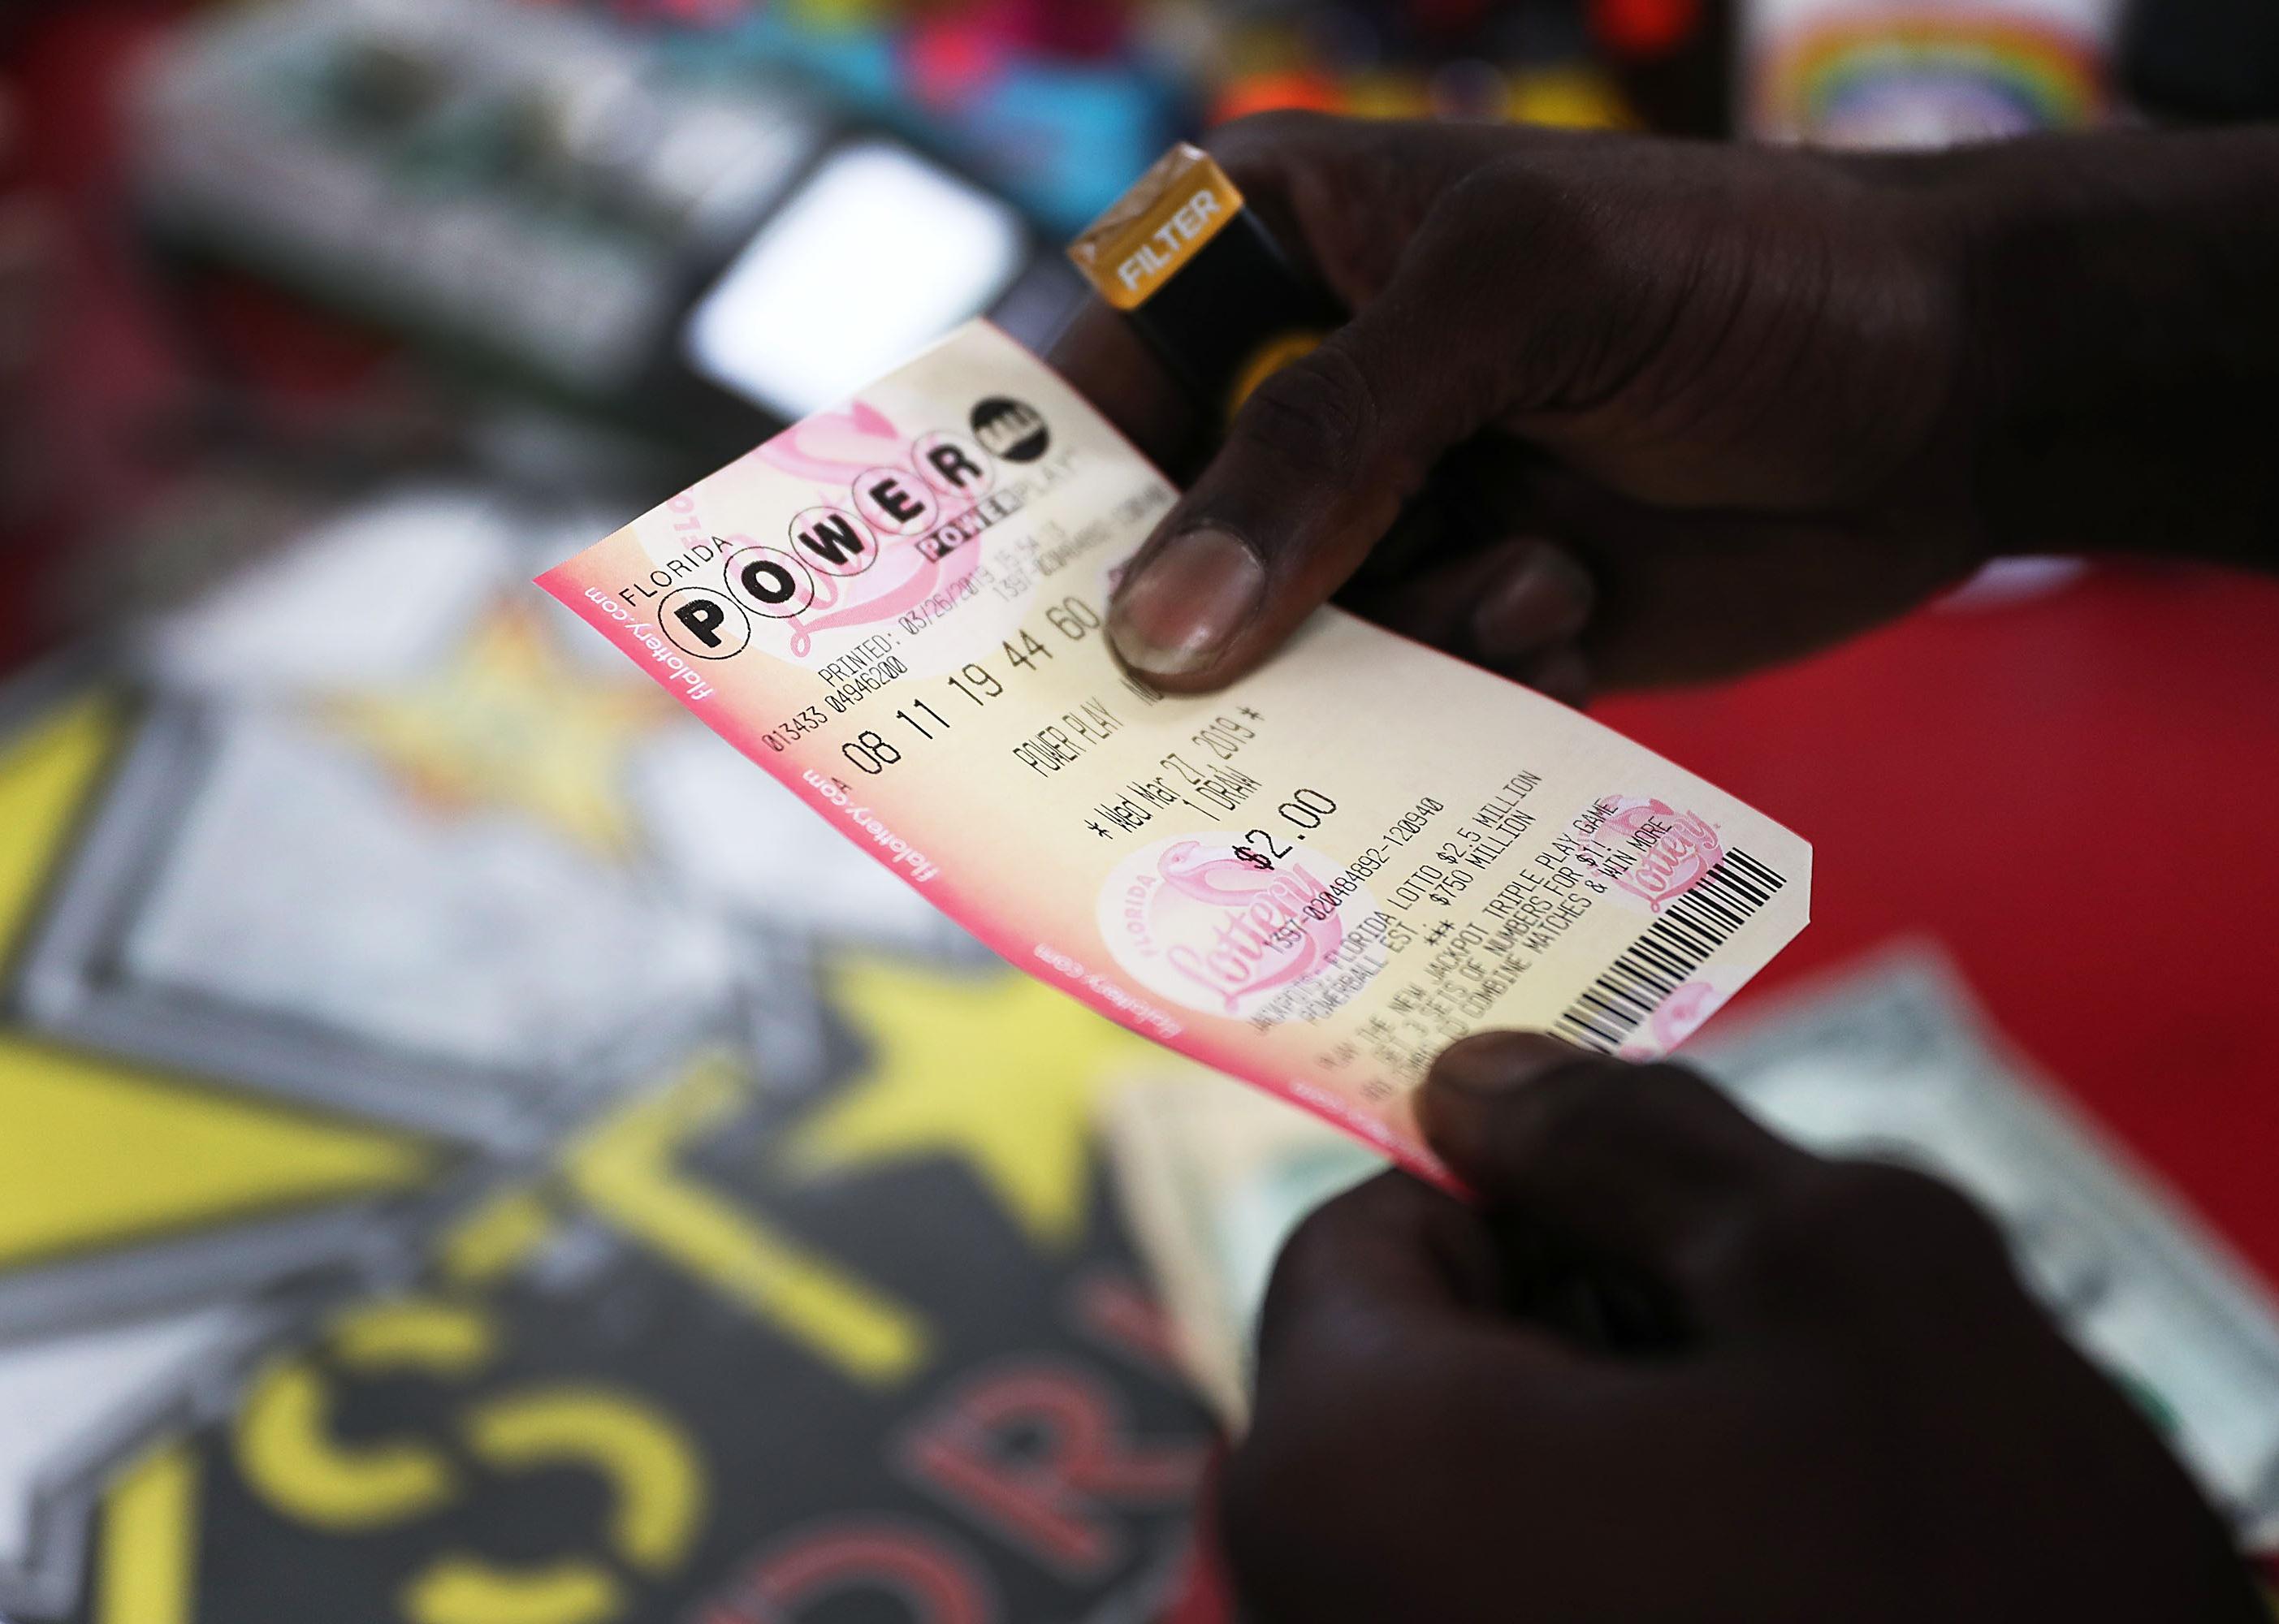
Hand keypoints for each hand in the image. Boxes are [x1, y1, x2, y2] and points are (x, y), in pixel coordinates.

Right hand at [1053, 113, 1989, 700]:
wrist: (1952, 393)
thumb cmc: (1737, 274)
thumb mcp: (1517, 299)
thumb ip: (1325, 448)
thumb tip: (1153, 635)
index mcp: (1269, 251)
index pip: (1078, 377)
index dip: (1018, 501)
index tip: (985, 624)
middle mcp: (1302, 396)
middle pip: (1152, 546)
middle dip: (1192, 627)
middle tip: (1205, 698)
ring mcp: (1383, 519)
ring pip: (1275, 652)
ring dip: (1394, 644)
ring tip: (1531, 579)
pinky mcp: (1467, 622)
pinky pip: (1394, 706)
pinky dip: (1474, 683)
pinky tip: (1576, 611)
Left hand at [1222, 1032, 2262, 1623]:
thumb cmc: (1982, 1613)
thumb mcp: (1852, 1282)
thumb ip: (1634, 1139)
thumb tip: (1475, 1078)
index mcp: (1345, 1459)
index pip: (1365, 1234)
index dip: (1531, 1198)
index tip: (1695, 1241)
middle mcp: (1310, 1607)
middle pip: (1420, 1375)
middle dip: (1600, 1338)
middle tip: (1796, 1389)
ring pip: (1487, 1502)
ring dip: (1643, 1468)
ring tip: (1828, 1520)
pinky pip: (1519, 1605)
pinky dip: (1643, 1577)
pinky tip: (1803, 1603)